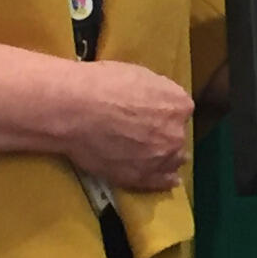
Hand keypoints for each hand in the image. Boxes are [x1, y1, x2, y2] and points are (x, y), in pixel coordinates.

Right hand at [58, 60, 193, 191]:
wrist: (76, 110)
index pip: (180, 110)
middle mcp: (176, 134)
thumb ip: (158, 93)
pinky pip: (161, 182)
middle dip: (165, 134)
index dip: (164, 112)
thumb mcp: (141, 75)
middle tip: (146, 132)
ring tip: (151, 155)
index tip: (152, 112)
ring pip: (172, 160)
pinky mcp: (141, 178)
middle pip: (176, 136)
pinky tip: (166, 180)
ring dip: (165, 157)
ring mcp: (160, 159)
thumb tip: (158, 102)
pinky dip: (163, 180)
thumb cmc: (104, 84)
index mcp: (179, 104)